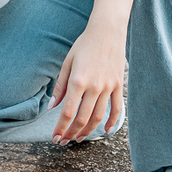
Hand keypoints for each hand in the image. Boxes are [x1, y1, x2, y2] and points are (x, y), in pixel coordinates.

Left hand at [51, 17, 125, 142]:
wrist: (108, 30)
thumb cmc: (84, 44)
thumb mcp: (68, 62)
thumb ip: (60, 86)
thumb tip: (52, 107)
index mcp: (78, 80)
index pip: (68, 112)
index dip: (60, 128)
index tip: (55, 137)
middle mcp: (94, 86)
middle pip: (82, 118)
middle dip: (72, 133)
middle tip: (64, 141)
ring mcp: (108, 87)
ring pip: (98, 117)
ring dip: (88, 131)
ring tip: (79, 138)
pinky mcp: (119, 85)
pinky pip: (117, 108)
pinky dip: (113, 122)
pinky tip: (106, 131)